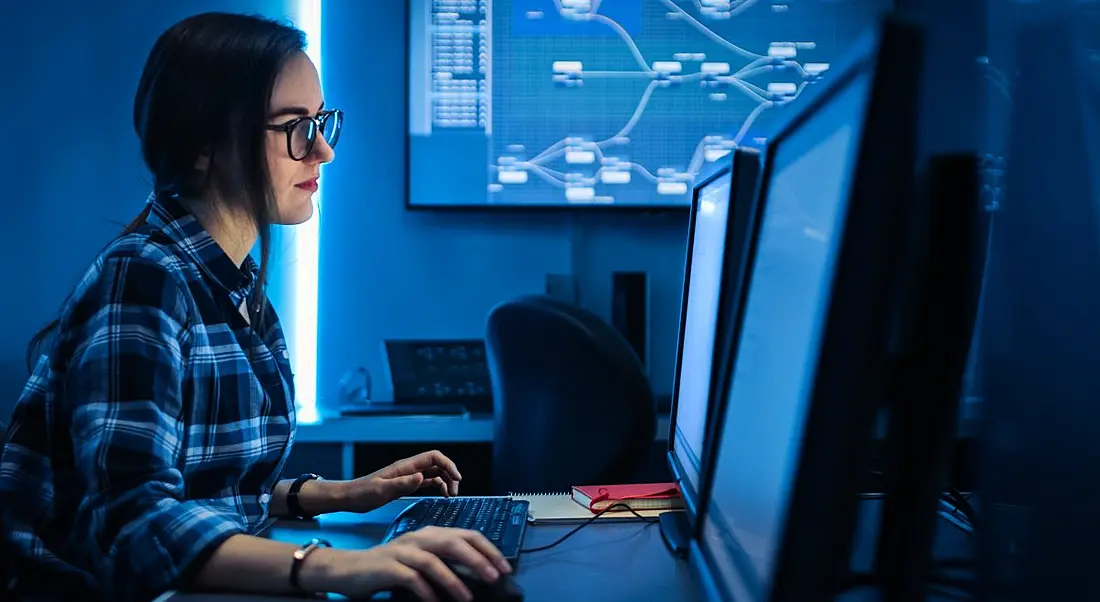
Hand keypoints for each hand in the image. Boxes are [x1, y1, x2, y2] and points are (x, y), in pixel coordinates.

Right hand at [320, 527, 511, 601]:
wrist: (350, 569)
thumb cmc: (390, 567)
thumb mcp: (421, 560)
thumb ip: (445, 561)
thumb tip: (477, 573)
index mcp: (430, 534)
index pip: (466, 534)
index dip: (488, 549)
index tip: (504, 567)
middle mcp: (418, 538)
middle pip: (454, 543)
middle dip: (478, 560)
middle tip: (495, 577)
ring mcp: (402, 550)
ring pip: (434, 562)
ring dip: (454, 581)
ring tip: (467, 598)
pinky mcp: (388, 566)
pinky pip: (412, 579)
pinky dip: (427, 592)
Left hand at [342, 450, 462, 512]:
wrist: (350, 497)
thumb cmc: (362, 494)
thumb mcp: (382, 491)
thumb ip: (402, 484)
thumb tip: (422, 477)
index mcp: (405, 466)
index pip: (433, 457)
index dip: (448, 465)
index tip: (457, 479)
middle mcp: (409, 469)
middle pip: (437, 464)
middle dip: (450, 475)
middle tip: (454, 492)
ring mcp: (408, 476)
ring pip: (435, 473)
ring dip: (446, 481)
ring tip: (450, 495)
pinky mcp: (406, 484)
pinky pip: (428, 481)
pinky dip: (438, 486)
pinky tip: (441, 495)